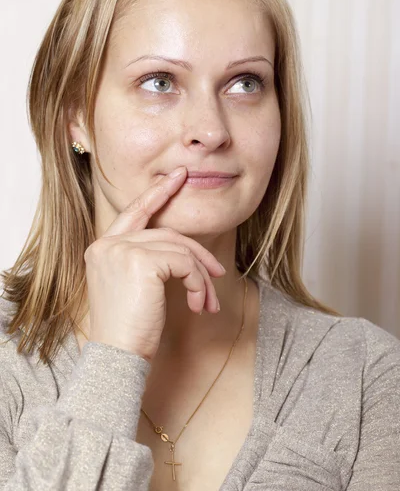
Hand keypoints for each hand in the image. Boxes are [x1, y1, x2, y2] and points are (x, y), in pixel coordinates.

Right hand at [83, 166, 225, 361]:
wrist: (116, 358)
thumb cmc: (127, 329)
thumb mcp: (133, 288)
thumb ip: (147, 261)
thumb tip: (184, 254)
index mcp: (102, 247)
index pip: (135, 212)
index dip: (158, 194)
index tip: (179, 177)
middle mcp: (108, 244)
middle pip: (167, 234)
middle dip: (198, 255)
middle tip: (219, 273)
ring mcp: (122, 250)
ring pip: (180, 250)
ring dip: (201, 277)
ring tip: (206, 303)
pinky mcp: (141, 261)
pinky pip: (185, 263)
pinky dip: (198, 283)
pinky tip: (197, 305)